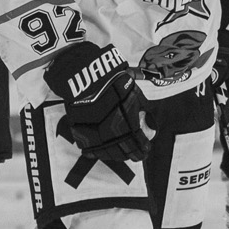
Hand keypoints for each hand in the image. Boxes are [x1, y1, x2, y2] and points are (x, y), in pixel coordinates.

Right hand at [43, 42, 154, 161]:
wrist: (87, 74)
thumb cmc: (114, 81)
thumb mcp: (134, 93)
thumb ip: (141, 110)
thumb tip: (149, 124)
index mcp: (128, 125)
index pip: (138, 146)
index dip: (143, 150)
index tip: (144, 150)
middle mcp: (111, 134)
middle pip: (122, 152)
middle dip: (129, 154)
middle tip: (133, 154)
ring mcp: (94, 134)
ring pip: (105, 153)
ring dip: (113, 154)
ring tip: (117, 152)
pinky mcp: (80, 131)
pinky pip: (88, 147)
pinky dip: (95, 150)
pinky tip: (99, 149)